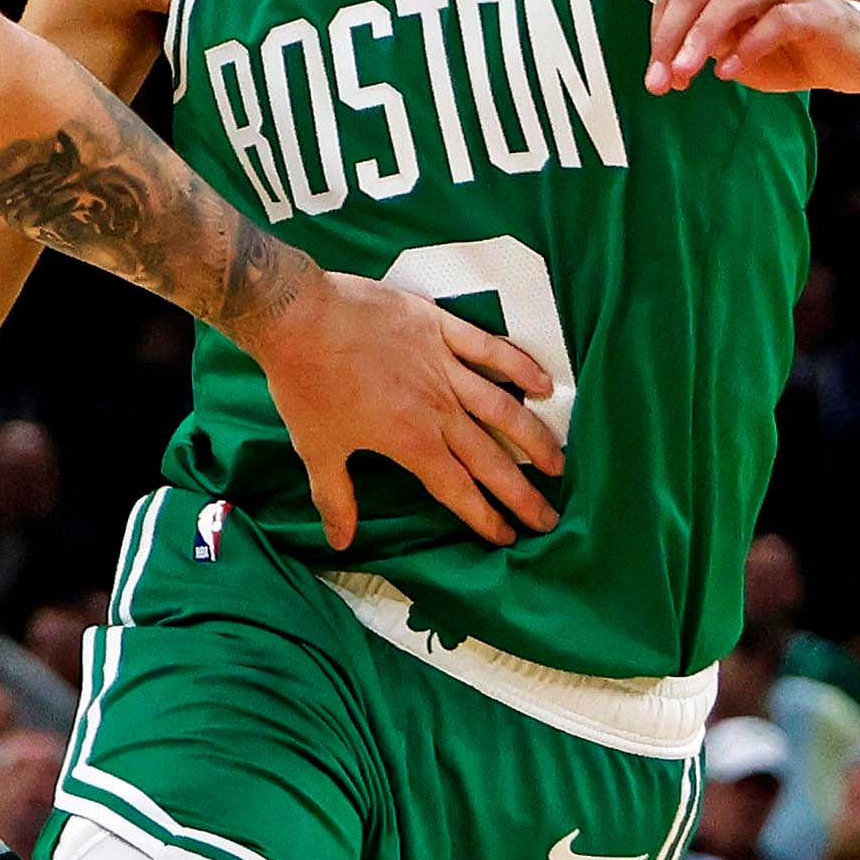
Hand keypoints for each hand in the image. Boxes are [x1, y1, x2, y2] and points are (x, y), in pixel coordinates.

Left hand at [239, 270, 562, 549]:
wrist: (299, 317)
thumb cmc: (306, 385)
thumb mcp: (316, 449)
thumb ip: (335, 498)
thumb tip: (340, 542)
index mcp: (411, 442)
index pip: (458, 489)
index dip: (484, 517)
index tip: (508, 537)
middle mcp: (438, 409)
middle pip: (491, 458)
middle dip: (522, 493)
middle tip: (549, 517)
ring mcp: (444, 366)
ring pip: (503, 407)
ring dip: (534, 437)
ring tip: (559, 463)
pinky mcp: (441, 328)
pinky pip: (490, 349)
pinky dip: (521, 366)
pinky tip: (546, 384)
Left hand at [646, 0, 859, 95]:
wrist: (855, 56)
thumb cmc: (788, 50)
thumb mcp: (734, 50)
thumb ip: (701, 48)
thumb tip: (665, 65)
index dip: (660, 34)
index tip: (656, 77)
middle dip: (671, 37)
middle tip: (659, 81)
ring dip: (702, 37)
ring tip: (685, 74)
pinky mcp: (816, 11)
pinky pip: (777, 20)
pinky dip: (748, 46)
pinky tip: (729, 73)